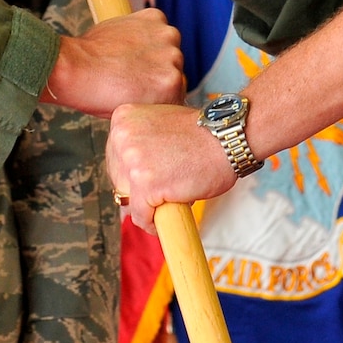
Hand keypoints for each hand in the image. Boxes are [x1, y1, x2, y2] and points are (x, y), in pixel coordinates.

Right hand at [44, 10, 183, 116]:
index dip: (150, 66)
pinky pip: (171, 103)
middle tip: (130, 88)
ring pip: (174, 86)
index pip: (165, 49)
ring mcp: (173, 58)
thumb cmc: (87, 54)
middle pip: (173, 66)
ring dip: (157, 95)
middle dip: (156, 79)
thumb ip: (137, 40)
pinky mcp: (170, 82)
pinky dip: (155, 108)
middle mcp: (170, 35)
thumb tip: (140, 55)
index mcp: (156, 19)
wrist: (75, 67)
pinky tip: (135, 103)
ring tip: (130, 96)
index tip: (134, 75)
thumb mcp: (116, 31)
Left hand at [107, 102, 239, 229]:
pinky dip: (152, 223)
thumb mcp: (160, 125)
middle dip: (136, 191)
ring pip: (128, 199)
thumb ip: (141, 143)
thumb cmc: (202, 134)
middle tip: (159, 194)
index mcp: (123, 119)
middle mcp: (122, 137)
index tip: (148, 179)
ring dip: (146, 207)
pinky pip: (141, 215)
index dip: (131, 173)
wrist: (227, 138)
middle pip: (118, 179)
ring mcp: (133, 161)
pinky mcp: (146, 184)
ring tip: (166, 204)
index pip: (115, 157)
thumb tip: (126, 178)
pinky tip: (165, 220)